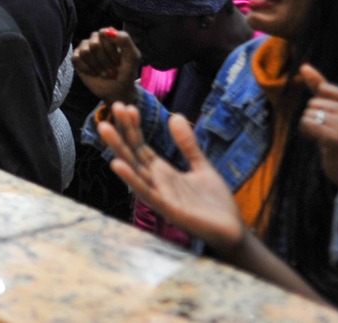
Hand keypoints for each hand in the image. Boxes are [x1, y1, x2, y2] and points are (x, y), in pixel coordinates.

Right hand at [72, 27, 143, 103]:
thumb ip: (125, 41)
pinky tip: (94, 73)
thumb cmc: (126, 72)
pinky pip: (76, 59)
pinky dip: (87, 69)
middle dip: (105, 62)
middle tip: (112, 71)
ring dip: (97, 67)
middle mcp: (96, 38)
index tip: (118, 62)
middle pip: (94, 45)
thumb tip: (109, 31)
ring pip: (85, 52)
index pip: (104, 33)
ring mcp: (85, 47)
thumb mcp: (132, 57)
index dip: (110, 50)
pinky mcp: (76, 57)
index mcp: (109, 35)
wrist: (118, 90)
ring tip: (104, 73)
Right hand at [98, 104, 246, 253]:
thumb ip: (187, 145)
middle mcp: (157, 182)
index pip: (142, 146)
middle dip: (122, 131)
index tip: (126, 106)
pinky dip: (131, 179)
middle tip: (114, 106)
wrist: (233, 231)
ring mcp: (160, 195)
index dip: (133, 127)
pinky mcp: (168, 209)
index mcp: (163, 172)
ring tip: (104, 127)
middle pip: (134, 153)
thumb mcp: (201, 166)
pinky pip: (146, 192)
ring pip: (134, 169)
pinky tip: (117, 164)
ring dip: (119, 149)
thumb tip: (175, 116)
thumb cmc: (215, 203)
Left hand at [296, 65, 337, 218]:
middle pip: (314, 103)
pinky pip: (307, 124)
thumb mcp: (336, 110)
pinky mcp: (336, 139)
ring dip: (311, 127)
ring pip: (309, 114)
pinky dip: (307, 132)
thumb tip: (303, 66)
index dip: (319, 105)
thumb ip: (320, 87)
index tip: (332, 119)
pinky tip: (319, 141)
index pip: (323, 89)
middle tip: (330, 133)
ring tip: (326, 138)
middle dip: (315, 117)